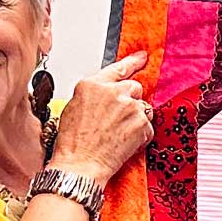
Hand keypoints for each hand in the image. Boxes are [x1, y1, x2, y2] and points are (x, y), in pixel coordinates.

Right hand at [48, 52, 152, 187]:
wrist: (80, 163)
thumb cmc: (73, 142)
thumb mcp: (74, 107)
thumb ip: (94, 95)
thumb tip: (106, 96)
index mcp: (92, 85)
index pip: (117, 69)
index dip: (132, 63)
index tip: (142, 57)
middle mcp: (112, 92)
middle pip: (134, 88)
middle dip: (130, 101)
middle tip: (118, 119)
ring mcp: (130, 107)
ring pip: (142, 108)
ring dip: (135, 119)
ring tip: (118, 134)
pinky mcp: (142, 123)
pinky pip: (148, 126)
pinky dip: (140, 135)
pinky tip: (124, 143)